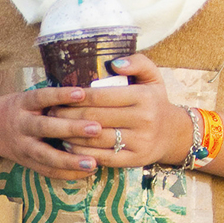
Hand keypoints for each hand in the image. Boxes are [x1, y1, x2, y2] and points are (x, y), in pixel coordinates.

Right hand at [0, 86, 103, 179]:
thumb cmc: (18, 109)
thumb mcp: (28, 98)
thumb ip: (51, 100)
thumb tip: (90, 94)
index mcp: (23, 104)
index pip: (42, 97)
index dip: (60, 95)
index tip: (81, 93)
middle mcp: (21, 125)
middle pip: (45, 128)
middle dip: (71, 129)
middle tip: (96, 128)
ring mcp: (23, 147)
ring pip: (46, 156)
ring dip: (70, 160)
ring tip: (94, 163)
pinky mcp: (27, 163)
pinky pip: (47, 171)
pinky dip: (68, 173)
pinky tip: (88, 171)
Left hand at [50, 54, 188, 168]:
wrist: (173, 134)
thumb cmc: (153, 101)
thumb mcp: (152, 77)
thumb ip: (137, 62)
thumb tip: (114, 63)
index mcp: (144, 97)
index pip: (101, 96)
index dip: (76, 97)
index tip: (59, 96)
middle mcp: (143, 120)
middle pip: (94, 117)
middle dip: (67, 115)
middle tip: (50, 112)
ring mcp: (140, 142)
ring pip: (95, 138)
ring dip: (70, 134)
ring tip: (55, 127)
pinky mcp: (134, 160)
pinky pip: (102, 157)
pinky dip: (82, 152)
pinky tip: (69, 145)